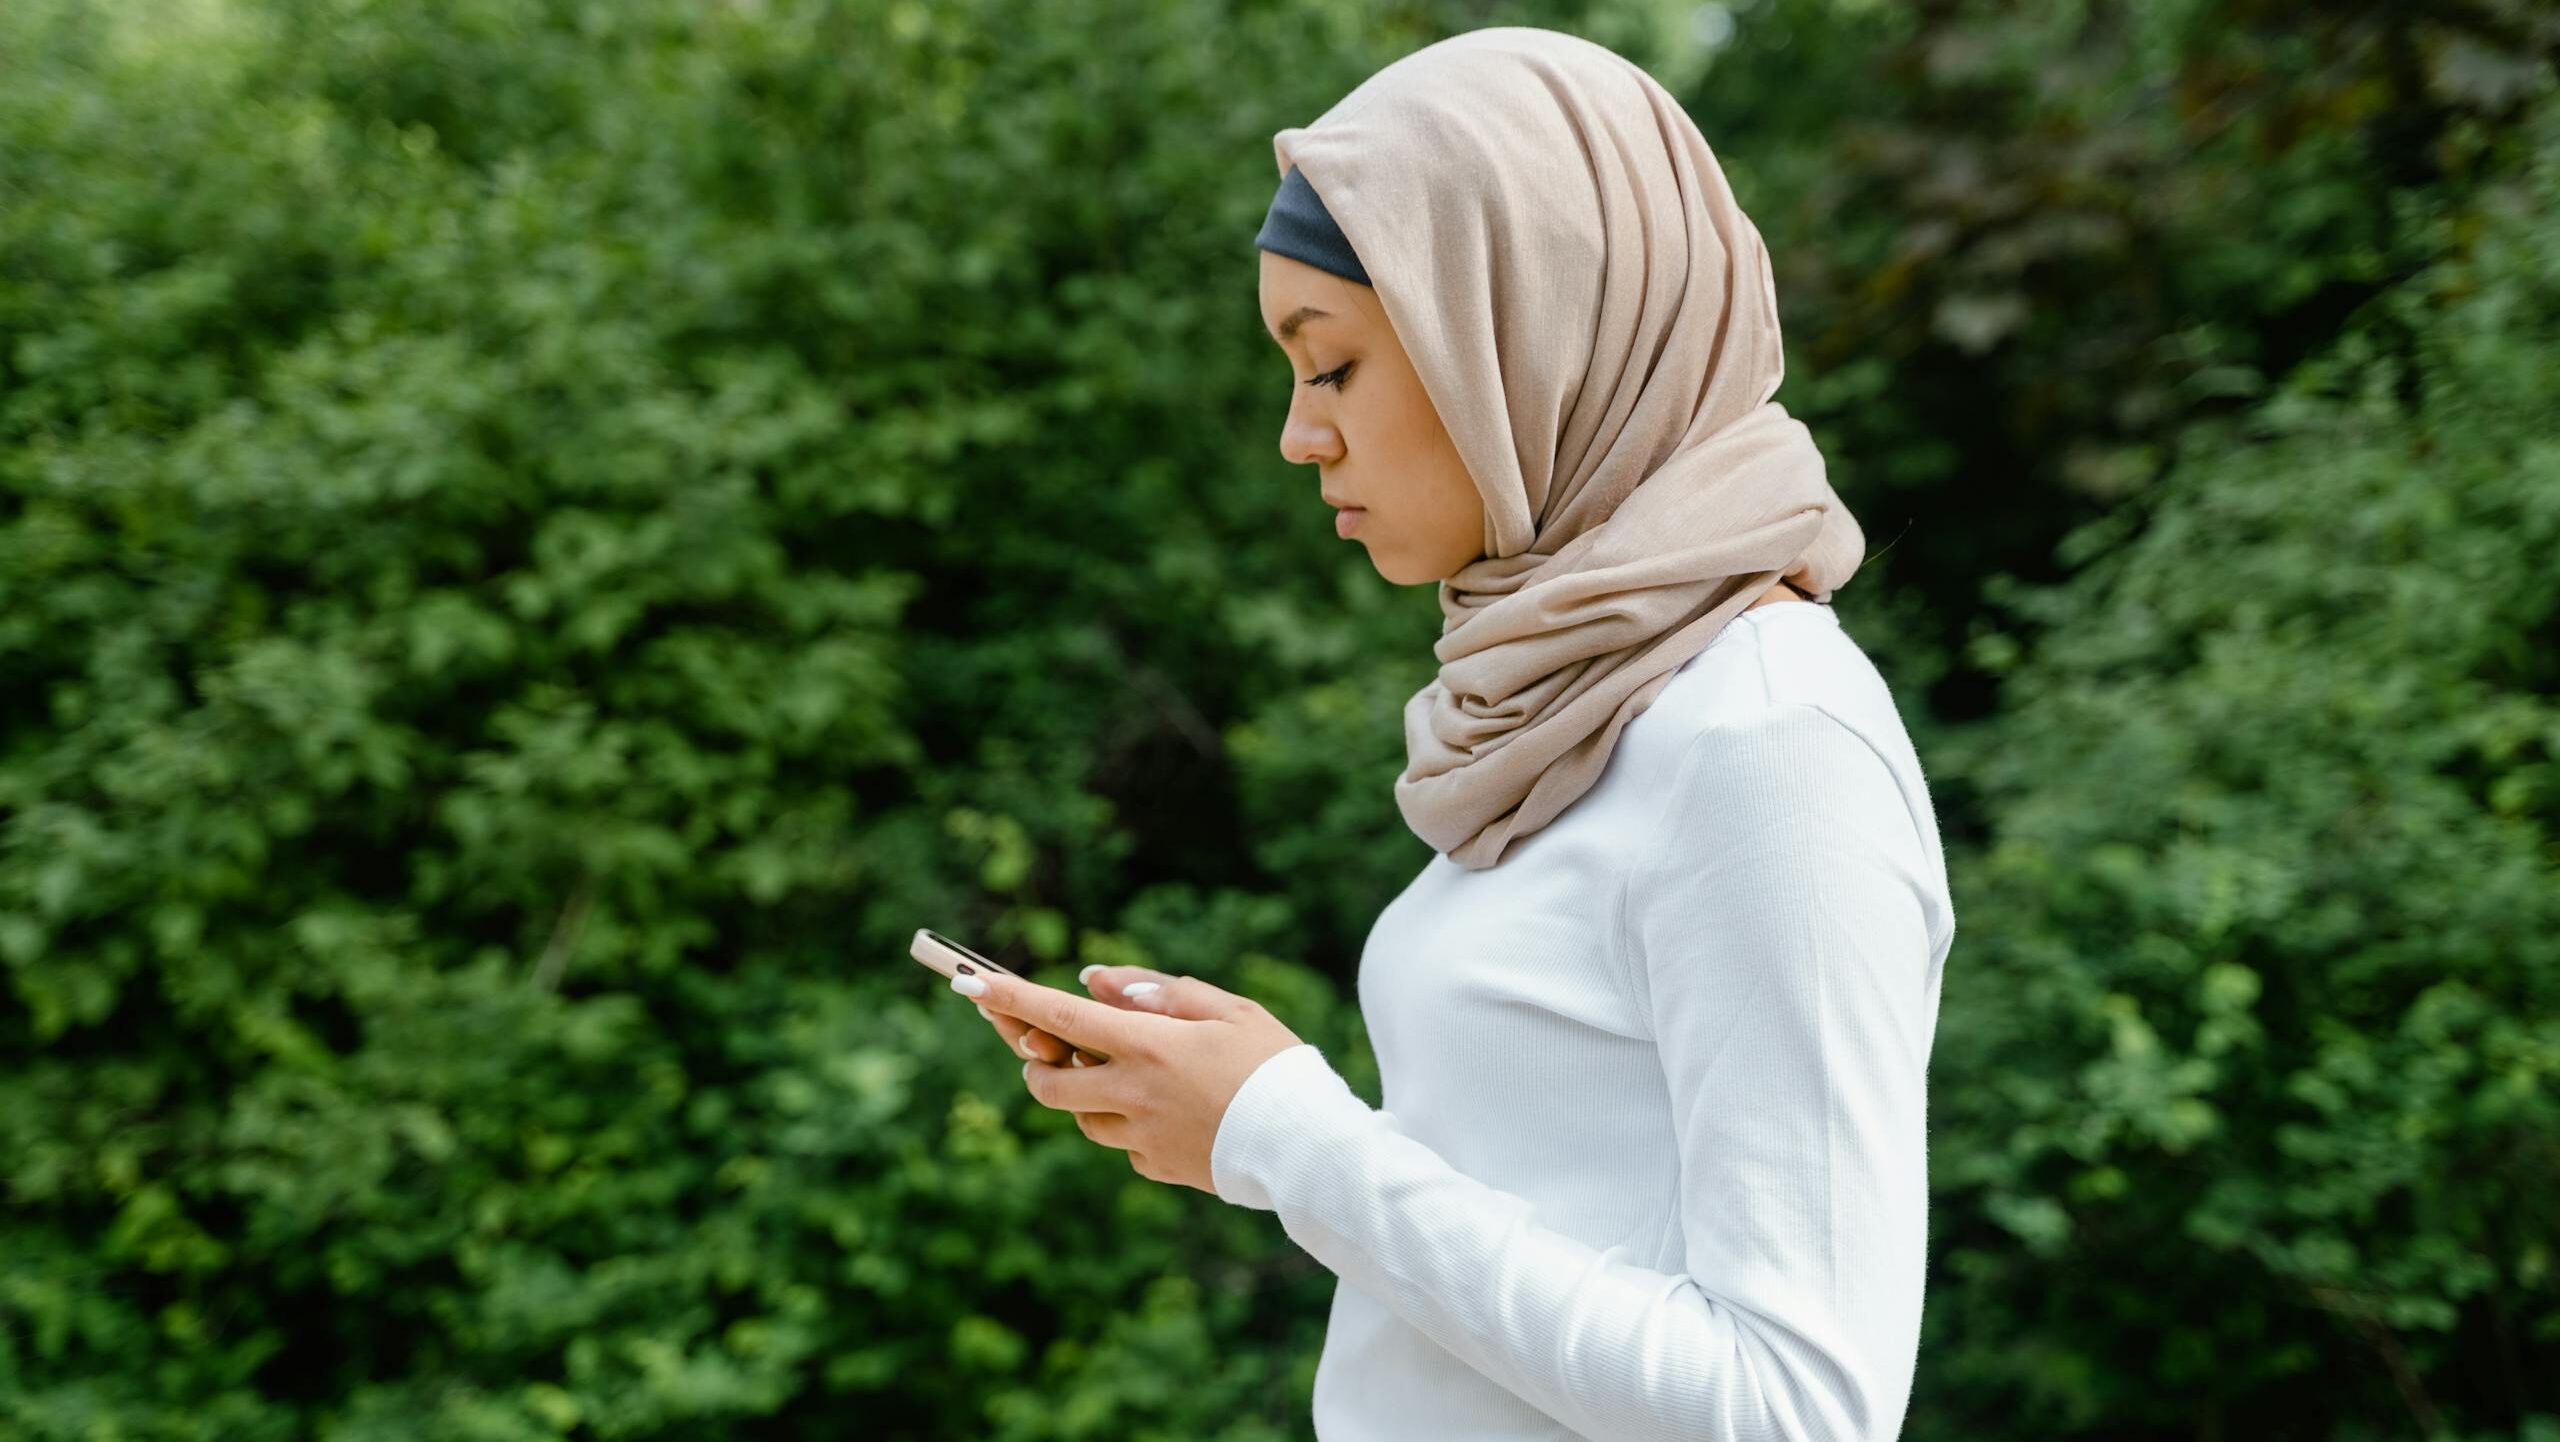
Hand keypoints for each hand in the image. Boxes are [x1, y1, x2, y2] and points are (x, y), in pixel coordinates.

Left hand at [952, 964, 1303, 1193]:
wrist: (1310, 1146)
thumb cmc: (1275, 1064)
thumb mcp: (1227, 1009)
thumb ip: (1158, 991)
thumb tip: (1095, 980)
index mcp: (1148, 1044)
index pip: (1060, 1017)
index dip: (1011, 998)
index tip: (970, 983)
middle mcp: (1133, 1093)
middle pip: (1049, 1083)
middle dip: (1038, 1063)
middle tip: (1052, 1048)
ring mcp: (1141, 1137)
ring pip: (1081, 1118)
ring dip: (1086, 1095)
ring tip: (1130, 1075)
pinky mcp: (1157, 1169)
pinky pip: (1124, 1144)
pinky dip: (1130, 1125)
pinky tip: (1172, 1112)